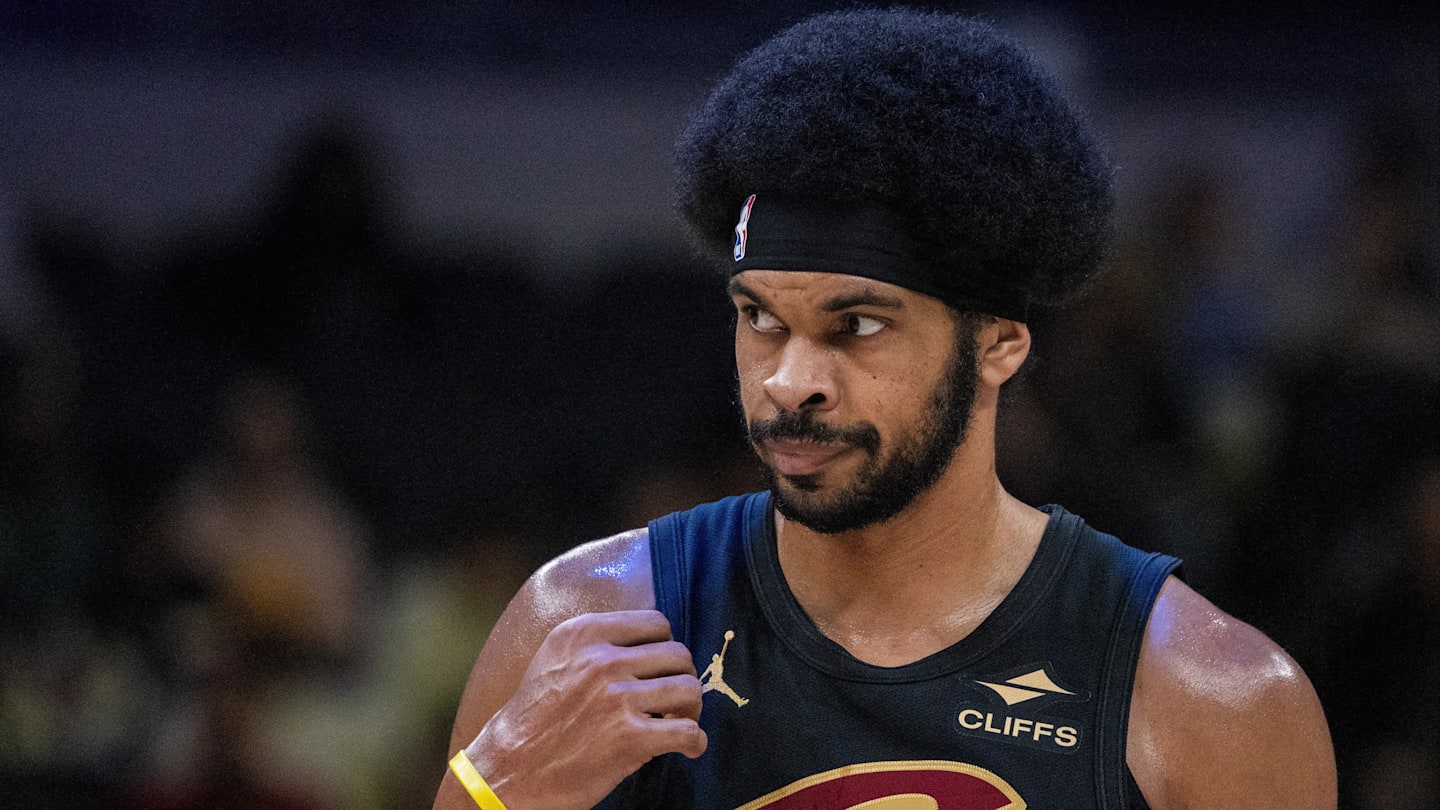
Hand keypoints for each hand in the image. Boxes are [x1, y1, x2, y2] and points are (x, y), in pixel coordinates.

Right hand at [463, 610, 706, 809]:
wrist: (508, 769)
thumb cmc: (533, 717)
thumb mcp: (555, 658)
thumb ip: (597, 643)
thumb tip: (649, 642)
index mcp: (584, 634)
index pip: (655, 623)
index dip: (665, 646)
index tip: (660, 667)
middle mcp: (602, 660)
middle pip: (678, 654)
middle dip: (681, 677)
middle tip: (673, 698)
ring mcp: (617, 699)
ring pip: (689, 689)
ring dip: (691, 708)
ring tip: (680, 720)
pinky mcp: (630, 740)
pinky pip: (688, 731)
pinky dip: (695, 742)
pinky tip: (687, 747)